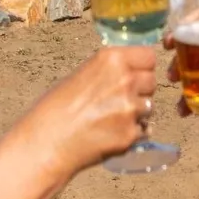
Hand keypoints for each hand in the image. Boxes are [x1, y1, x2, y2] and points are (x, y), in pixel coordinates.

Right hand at [3, 46, 157, 178]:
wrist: (46, 142)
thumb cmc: (54, 108)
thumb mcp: (81, 75)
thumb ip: (109, 71)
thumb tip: (130, 72)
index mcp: (111, 59)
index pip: (149, 56)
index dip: (142, 66)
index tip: (134, 74)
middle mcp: (125, 80)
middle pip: (152, 81)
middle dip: (140, 90)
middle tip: (119, 100)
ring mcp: (130, 108)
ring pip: (149, 107)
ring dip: (137, 113)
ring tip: (111, 119)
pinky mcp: (131, 134)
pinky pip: (143, 130)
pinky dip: (131, 134)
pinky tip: (110, 135)